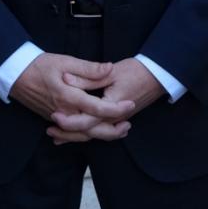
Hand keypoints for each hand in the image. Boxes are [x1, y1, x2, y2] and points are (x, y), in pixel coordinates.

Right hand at [11, 53, 134, 141]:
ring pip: (82, 134)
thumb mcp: (66, 61)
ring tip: (118, 130)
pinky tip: (95, 132)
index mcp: (69, 97)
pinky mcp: (53, 119)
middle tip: (128, 125)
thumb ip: (89, 69)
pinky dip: (86, 135)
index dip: (116, 108)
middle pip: (92, 129)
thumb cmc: (40, 65)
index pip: (97, 108)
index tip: (131, 104)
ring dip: (101, 134)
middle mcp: (64, 112)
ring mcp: (57, 118)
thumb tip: (109, 69)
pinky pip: (72, 133)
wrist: (15, 74)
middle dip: (112, 130)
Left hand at [48, 57, 166, 143]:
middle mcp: (114, 118)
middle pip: (89, 132)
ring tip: (55, 135)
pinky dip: (84, 133)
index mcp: (112, 105)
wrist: (157, 77)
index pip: (88, 119)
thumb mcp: (112, 71)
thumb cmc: (136, 72)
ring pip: (93, 134)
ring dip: (74, 136)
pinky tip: (72, 134)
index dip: (70, 120)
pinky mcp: (116, 120)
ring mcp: (116, 121)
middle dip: (69, 134)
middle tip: (50, 130)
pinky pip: (98, 131)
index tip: (54, 115)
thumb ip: (89, 75)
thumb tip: (67, 78)